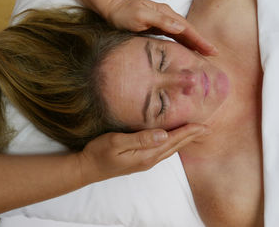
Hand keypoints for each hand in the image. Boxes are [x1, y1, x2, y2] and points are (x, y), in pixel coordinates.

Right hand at [77, 124, 208, 184]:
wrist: (88, 168)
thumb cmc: (100, 152)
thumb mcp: (117, 142)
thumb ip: (140, 139)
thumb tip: (163, 135)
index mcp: (146, 154)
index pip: (172, 140)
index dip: (188, 132)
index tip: (202, 126)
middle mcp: (149, 159)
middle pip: (175, 146)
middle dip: (191, 137)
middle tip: (206, 129)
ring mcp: (145, 161)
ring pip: (170, 149)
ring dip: (184, 141)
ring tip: (194, 134)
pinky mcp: (140, 161)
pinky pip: (163, 151)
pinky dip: (173, 144)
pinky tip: (173, 141)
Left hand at [105, 0, 217, 55]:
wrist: (114, 10)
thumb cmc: (125, 14)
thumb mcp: (141, 16)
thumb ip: (161, 20)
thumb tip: (181, 27)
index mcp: (166, 13)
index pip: (187, 28)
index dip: (199, 39)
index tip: (211, 49)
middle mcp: (167, 16)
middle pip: (188, 30)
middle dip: (201, 41)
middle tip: (214, 53)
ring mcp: (164, 22)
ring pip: (183, 34)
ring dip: (194, 43)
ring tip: (205, 53)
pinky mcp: (159, 27)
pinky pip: (175, 36)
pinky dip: (184, 43)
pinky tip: (187, 49)